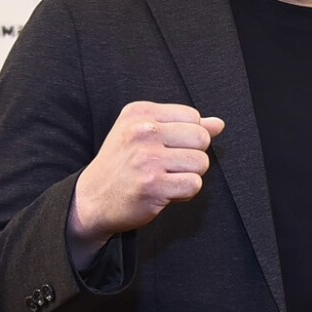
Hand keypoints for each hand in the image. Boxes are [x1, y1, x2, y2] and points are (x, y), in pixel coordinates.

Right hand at [69, 102, 224, 266]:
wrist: (92, 199)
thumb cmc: (123, 165)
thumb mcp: (145, 134)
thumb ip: (182, 126)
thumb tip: (218, 124)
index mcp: (140, 113)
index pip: (193, 117)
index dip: (188, 137)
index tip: (165, 148)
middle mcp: (142, 132)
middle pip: (202, 138)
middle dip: (193, 156)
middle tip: (168, 166)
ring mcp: (147, 158)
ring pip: (201, 163)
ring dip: (188, 176)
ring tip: (164, 179)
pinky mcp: (153, 185)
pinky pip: (194, 185)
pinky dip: (184, 193)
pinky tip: (163, 192)